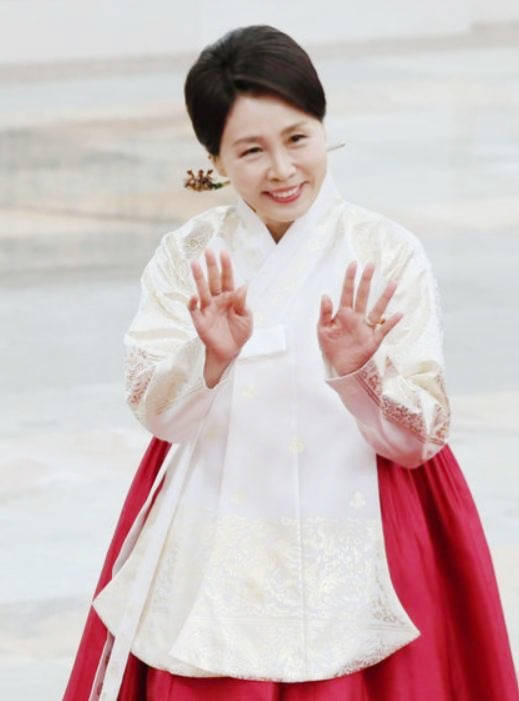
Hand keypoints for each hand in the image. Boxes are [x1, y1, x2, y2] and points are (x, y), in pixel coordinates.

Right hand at [188, 248, 252, 367]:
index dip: (226, 266)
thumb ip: (242, 303)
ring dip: (198, 278)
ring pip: (202, 290)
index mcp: (230, 297)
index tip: (223, 252)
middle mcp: (217, 299)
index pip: (227, 278)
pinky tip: (194, 296)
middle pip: (213, 280)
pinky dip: (193, 302)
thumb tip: (243, 286)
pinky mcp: (199, 320)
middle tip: (208, 250)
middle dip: (211, 265)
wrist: (230, 352)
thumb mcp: (246, 318)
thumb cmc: (239, 333)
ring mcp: (207, 308)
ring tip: (194, 264)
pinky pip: (194, 309)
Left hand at [317, 261, 402, 375]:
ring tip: (392, 283)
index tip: (354, 264)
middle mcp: (357, 317)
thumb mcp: (323, 330)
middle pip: (363, 295)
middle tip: (371, 265)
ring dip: (384, 297)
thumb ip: (325, 313)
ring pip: (377, 309)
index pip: (347, 292)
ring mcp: (366, 327)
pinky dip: (391, 322)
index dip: (350, 278)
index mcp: (343, 313)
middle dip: (366, 280)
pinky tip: (399, 314)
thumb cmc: (331, 347)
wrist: (341, 367)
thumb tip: (325, 296)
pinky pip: (384, 329)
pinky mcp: (374, 339)